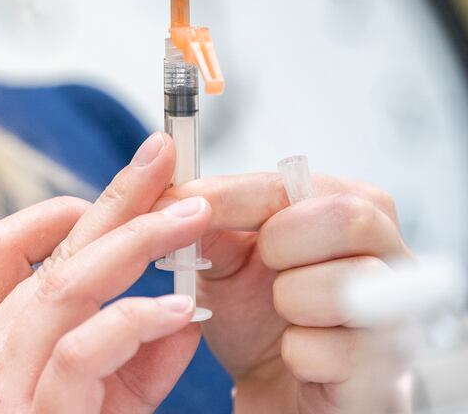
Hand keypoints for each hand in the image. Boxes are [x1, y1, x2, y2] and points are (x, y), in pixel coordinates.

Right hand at [0, 132, 209, 412]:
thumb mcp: (89, 411)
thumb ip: (132, 361)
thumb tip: (184, 309)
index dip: (53, 212)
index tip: (109, 202)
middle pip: (48, 254)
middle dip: (117, 199)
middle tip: (164, 158)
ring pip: (65, 284)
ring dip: (137, 241)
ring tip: (191, 218)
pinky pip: (83, 350)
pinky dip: (135, 319)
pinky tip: (177, 309)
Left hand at [166, 173, 410, 412]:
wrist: (274, 388)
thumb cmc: (259, 314)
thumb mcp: (226, 258)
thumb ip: (207, 218)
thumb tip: (172, 179)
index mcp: (352, 209)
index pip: (299, 183)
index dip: (234, 196)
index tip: (184, 204)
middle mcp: (390, 255)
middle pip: (348, 218)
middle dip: (281, 242)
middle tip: (263, 262)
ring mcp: (396, 315)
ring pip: (342, 287)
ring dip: (288, 300)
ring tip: (282, 311)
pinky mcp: (385, 373)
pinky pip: (330, 352)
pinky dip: (296, 354)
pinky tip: (295, 354)